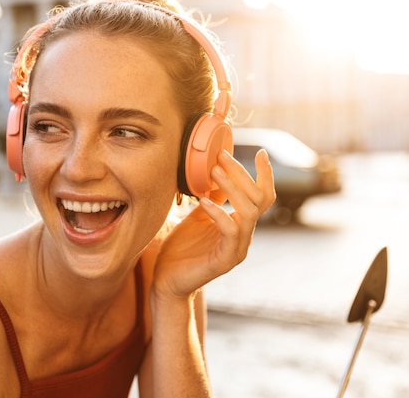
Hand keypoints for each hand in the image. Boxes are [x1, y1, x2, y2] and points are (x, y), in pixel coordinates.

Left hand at [153, 149, 275, 299]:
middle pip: (258, 200)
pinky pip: (230, 232)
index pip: (262, 197)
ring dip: (233, 189)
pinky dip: (219, 213)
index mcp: (240, 225)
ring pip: (250, 213)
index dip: (265, 175)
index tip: (262, 152)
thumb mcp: (197, 216)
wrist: (167, 280)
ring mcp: (237, 249)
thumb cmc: (181, 249)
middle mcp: (244, 236)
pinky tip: (203, 201)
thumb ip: (211, 198)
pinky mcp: (225, 260)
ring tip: (214, 172)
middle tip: (222, 156)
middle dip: (242, 174)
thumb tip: (216, 172)